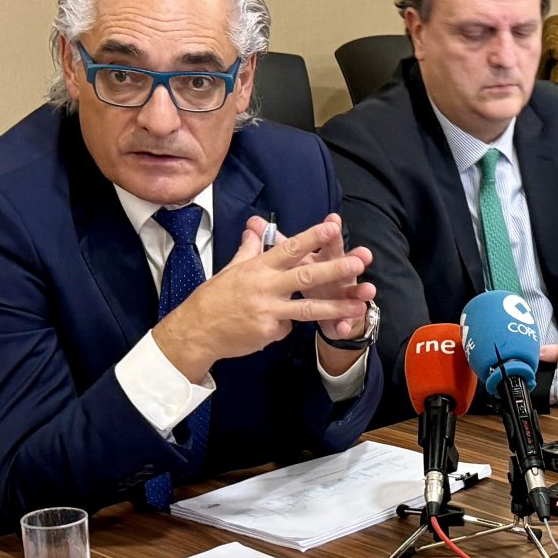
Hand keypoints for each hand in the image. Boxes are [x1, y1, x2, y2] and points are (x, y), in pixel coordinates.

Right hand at [154, 214, 372, 382]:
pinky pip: (289, 328)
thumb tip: (255, 226)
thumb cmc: (214, 297)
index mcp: (257, 267)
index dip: (312, 237)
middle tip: (360, 261)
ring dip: (337, 307)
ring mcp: (268, 310)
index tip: (333, 227)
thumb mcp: (231, 268)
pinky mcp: (269, 332)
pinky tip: (272, 327)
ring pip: (308, 308)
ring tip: (361, 305)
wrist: (196, 330)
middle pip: (305, 275)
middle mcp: (265, 286)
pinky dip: (287, 327)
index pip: (289, 248)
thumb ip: (250, 249)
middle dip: (335, 268)